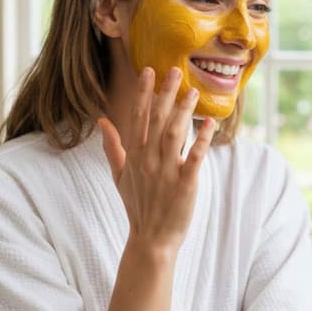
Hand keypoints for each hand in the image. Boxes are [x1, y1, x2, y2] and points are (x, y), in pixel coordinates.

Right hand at [98, 67, 214, 255]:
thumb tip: (102, 121)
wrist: (151, 239)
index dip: (143, 93)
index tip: (149, 71)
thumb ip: (111, 146)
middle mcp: (148, 160)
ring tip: (192, 92)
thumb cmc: (137, 204)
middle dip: (165, 94)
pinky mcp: (185, 184)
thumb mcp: (118, 174)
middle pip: (156, 120)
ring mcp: (166, 172)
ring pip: (174, 134)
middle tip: (175, 71)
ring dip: (183, 112)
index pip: (137, 117)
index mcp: (134, 155)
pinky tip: (209, 124)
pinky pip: (194, 158)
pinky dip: (201, 141)